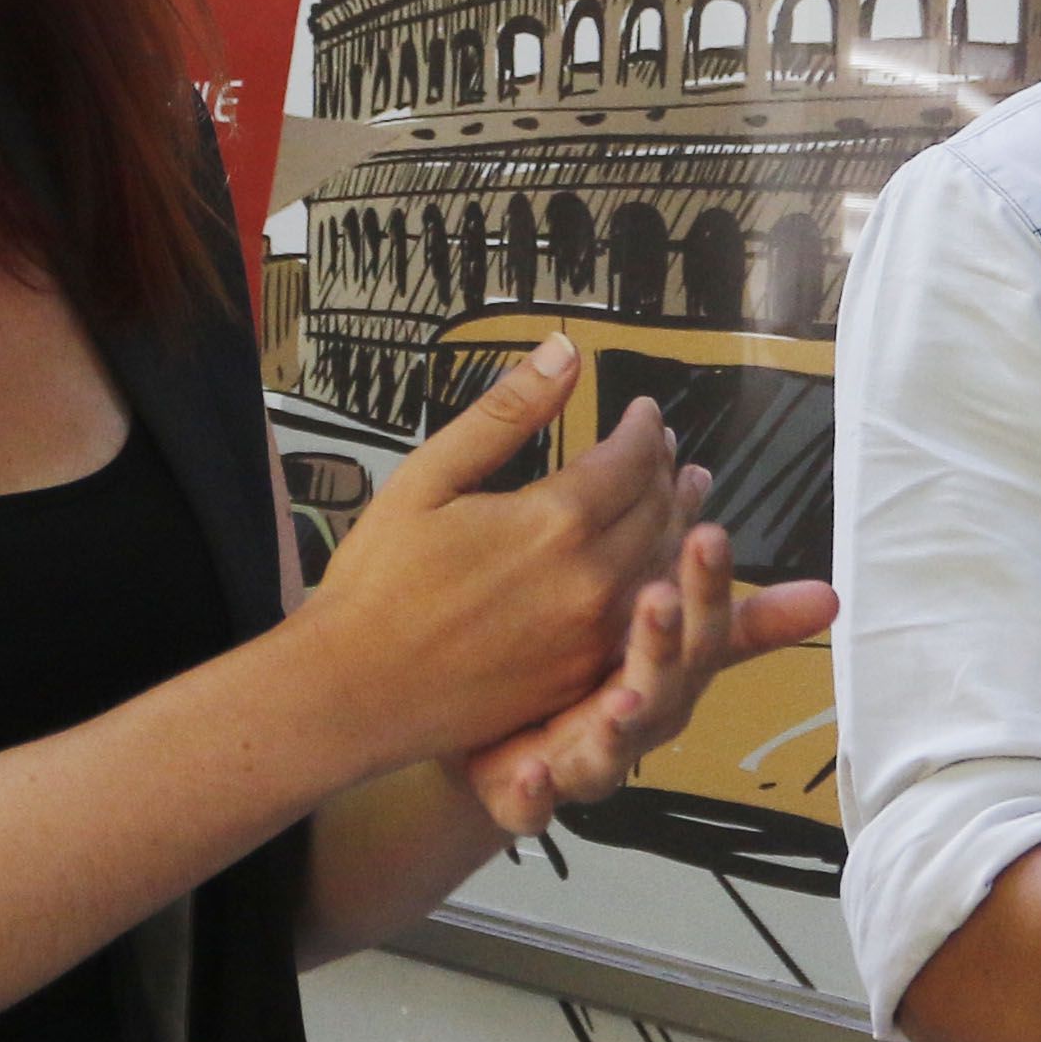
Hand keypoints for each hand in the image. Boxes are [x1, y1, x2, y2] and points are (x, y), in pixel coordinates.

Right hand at [293, 335, 686, 768]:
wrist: (356, 690)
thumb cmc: (380, 577)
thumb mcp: (429, 477)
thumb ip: (506, 414)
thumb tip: (565, 351)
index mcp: (554, 521)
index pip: (631, 460)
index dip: (644, 429)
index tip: (645, 412)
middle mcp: (591, 580)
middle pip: (658, 512)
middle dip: (666, 472)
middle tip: (665, 450)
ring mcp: (593, 637)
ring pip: (663, 567)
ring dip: (678, 524)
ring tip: (683, 496)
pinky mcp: (583, 677)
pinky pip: (645, 619)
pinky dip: (661, 582)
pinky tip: (655, 567)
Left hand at [460, 477, 839, 834]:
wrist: (504, 751)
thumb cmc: (588, 679)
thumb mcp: (643, 624)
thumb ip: (692, 581)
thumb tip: (737, 503)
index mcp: (669, 674)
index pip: (703, 628)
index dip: (709, 588)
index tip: (710, 534)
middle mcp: (641, 722)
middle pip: (665, 684)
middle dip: (663, 644)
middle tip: (660, 596)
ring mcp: (589, 763)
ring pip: (612, 751)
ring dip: (618, 728)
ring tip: (620, 702)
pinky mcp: (533, 799)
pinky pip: (535, 806)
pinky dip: (534, 795)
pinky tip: (530, 774)